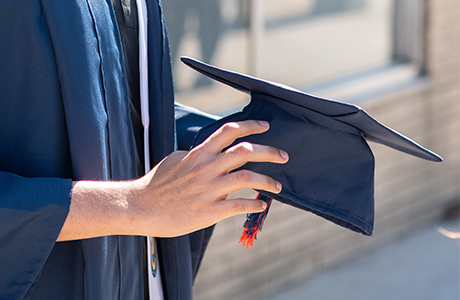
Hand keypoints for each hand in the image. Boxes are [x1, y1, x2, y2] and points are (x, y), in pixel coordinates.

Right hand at [58, 120, 287, 239]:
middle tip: (284, 155)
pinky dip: (254, 204)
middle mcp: (207, 168)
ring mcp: (209, 189)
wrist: (140, 206)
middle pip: (245, 152)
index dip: (250, 126)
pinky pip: (238, 205)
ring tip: (278, 185)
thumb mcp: (175, 160)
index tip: (265, 127)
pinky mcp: (209, 211)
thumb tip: (207, 151)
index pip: (229, 132)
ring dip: (267, 180)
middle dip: (269, 151)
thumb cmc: (156, 184)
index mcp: (199, 154)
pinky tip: (263, 205)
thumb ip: (195, 154)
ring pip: (247, 178)